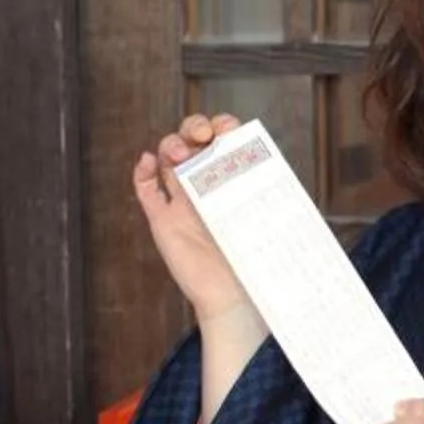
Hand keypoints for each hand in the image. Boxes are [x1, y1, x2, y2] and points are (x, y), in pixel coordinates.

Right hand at [132, 113, 254, 328]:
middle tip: (203, 136)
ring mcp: (182, 201)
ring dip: (170, 145)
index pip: (224, 139)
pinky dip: (141, 173)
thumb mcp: (266, 221)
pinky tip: (148, 162)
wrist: (233, 297)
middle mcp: (207, 185)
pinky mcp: (163, 220)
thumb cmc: (253, 261)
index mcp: (233, 180)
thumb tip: (282, 174)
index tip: (227, 131)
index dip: (222, 126)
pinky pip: (146, 191)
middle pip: (192, 140)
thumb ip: (268, 197)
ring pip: (168, 159)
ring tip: (181, 153)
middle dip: (193, 126)